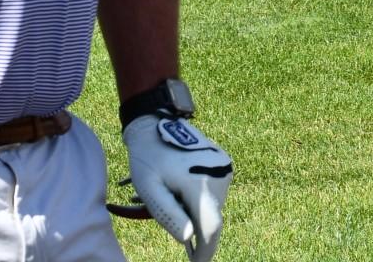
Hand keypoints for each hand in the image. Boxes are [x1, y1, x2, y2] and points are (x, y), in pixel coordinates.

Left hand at [116, 115, 232, 260]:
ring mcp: (224, 167)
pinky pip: (215, 191)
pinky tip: (183, 190)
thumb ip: (169, 215)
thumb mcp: (150, 189)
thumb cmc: (148, 159)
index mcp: (200, 184)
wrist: (155, 123)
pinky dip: (202, 198)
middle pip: (212, 217)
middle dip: (197, 230)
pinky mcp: (224, 162)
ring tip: (175, 199)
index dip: (205, 251)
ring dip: (198, 212)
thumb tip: (190, 238)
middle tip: (179, 230)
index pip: (211, 228)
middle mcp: (219, 175)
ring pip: (214, 205)